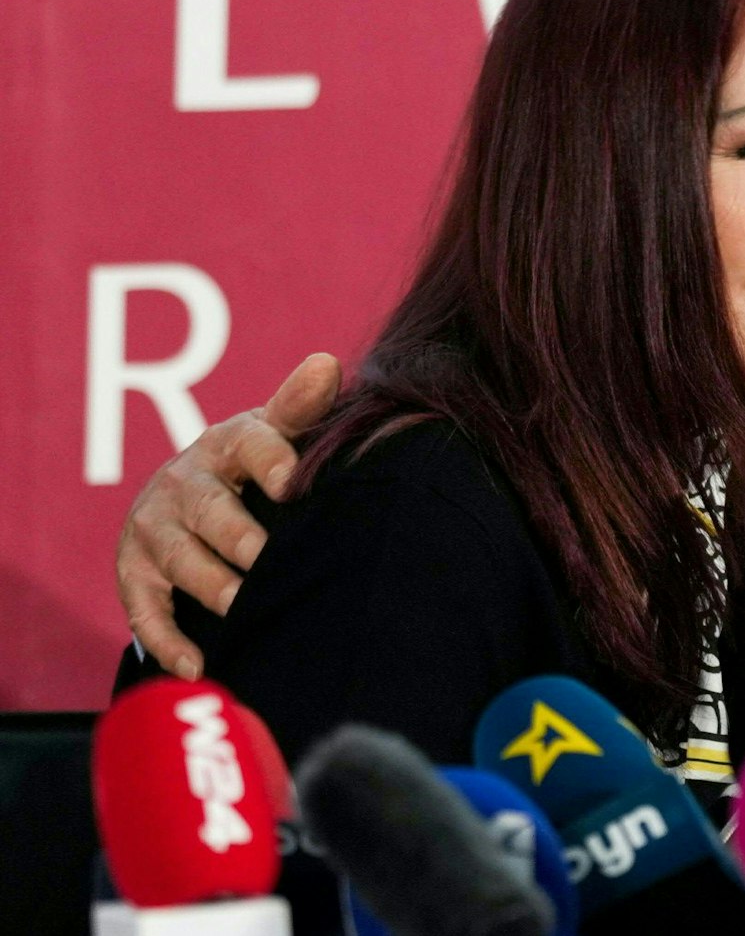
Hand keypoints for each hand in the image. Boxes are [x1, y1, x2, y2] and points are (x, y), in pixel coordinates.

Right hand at [115, 353, 341, 679]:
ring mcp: (154, 531)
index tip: (293, 483)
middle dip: (238, 536)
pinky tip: (196, 664)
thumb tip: (326, 364)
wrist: (188, 498)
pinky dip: (168, 641)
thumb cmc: (251, 465)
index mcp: (227, 445)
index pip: (251, 443)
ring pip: (180, 561)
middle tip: (266, 560)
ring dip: (211, 587)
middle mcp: (183, 484)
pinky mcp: (134, 576)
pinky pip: (147, 613)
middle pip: (211, 511)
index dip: (272, 459)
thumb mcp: (274, 433)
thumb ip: (300, 408)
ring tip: (242, 609)